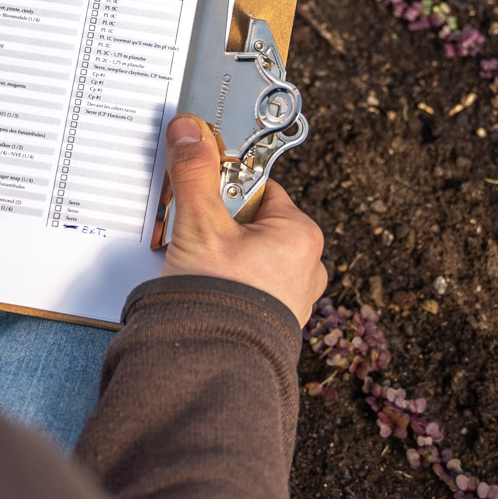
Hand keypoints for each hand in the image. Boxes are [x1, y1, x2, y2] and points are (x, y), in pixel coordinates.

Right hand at [152, 114, 326, 327]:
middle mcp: (307, 266)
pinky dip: (227, 285)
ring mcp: (294, 298)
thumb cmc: (218, 297)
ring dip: (220, 257)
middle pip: (252, 223)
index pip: (260, 189)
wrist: (213, 368)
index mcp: (301, 234)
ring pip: (249, 257)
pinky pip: (249, 288)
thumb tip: (190, 130)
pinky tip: (204, 291)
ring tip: (194, 268)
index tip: (199, 197)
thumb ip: (195, 173)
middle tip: (192, 237)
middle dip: (218, 227)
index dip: (223, 190)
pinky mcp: (276, 323)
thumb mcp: (201, 224)